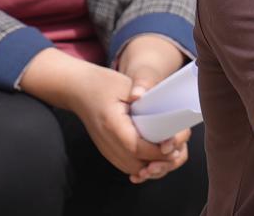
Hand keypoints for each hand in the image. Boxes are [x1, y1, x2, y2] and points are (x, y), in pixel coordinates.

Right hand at [70, 65, 185, 177]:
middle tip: (175, 151)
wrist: (77, 90)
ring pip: (132, 169)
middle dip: (158, 162)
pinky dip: (141, 165)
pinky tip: (153, 157)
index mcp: (112, 124)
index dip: (157, 151)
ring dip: (151, 166)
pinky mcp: (106, 150)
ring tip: (167, 154)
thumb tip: (163, 112)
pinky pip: (126, 165)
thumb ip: (144, 99)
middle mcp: (107, 141)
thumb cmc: (102, 84)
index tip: (173, 145)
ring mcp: (105, 148)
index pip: (137, 147)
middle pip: (136, 165)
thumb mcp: (125, 85)